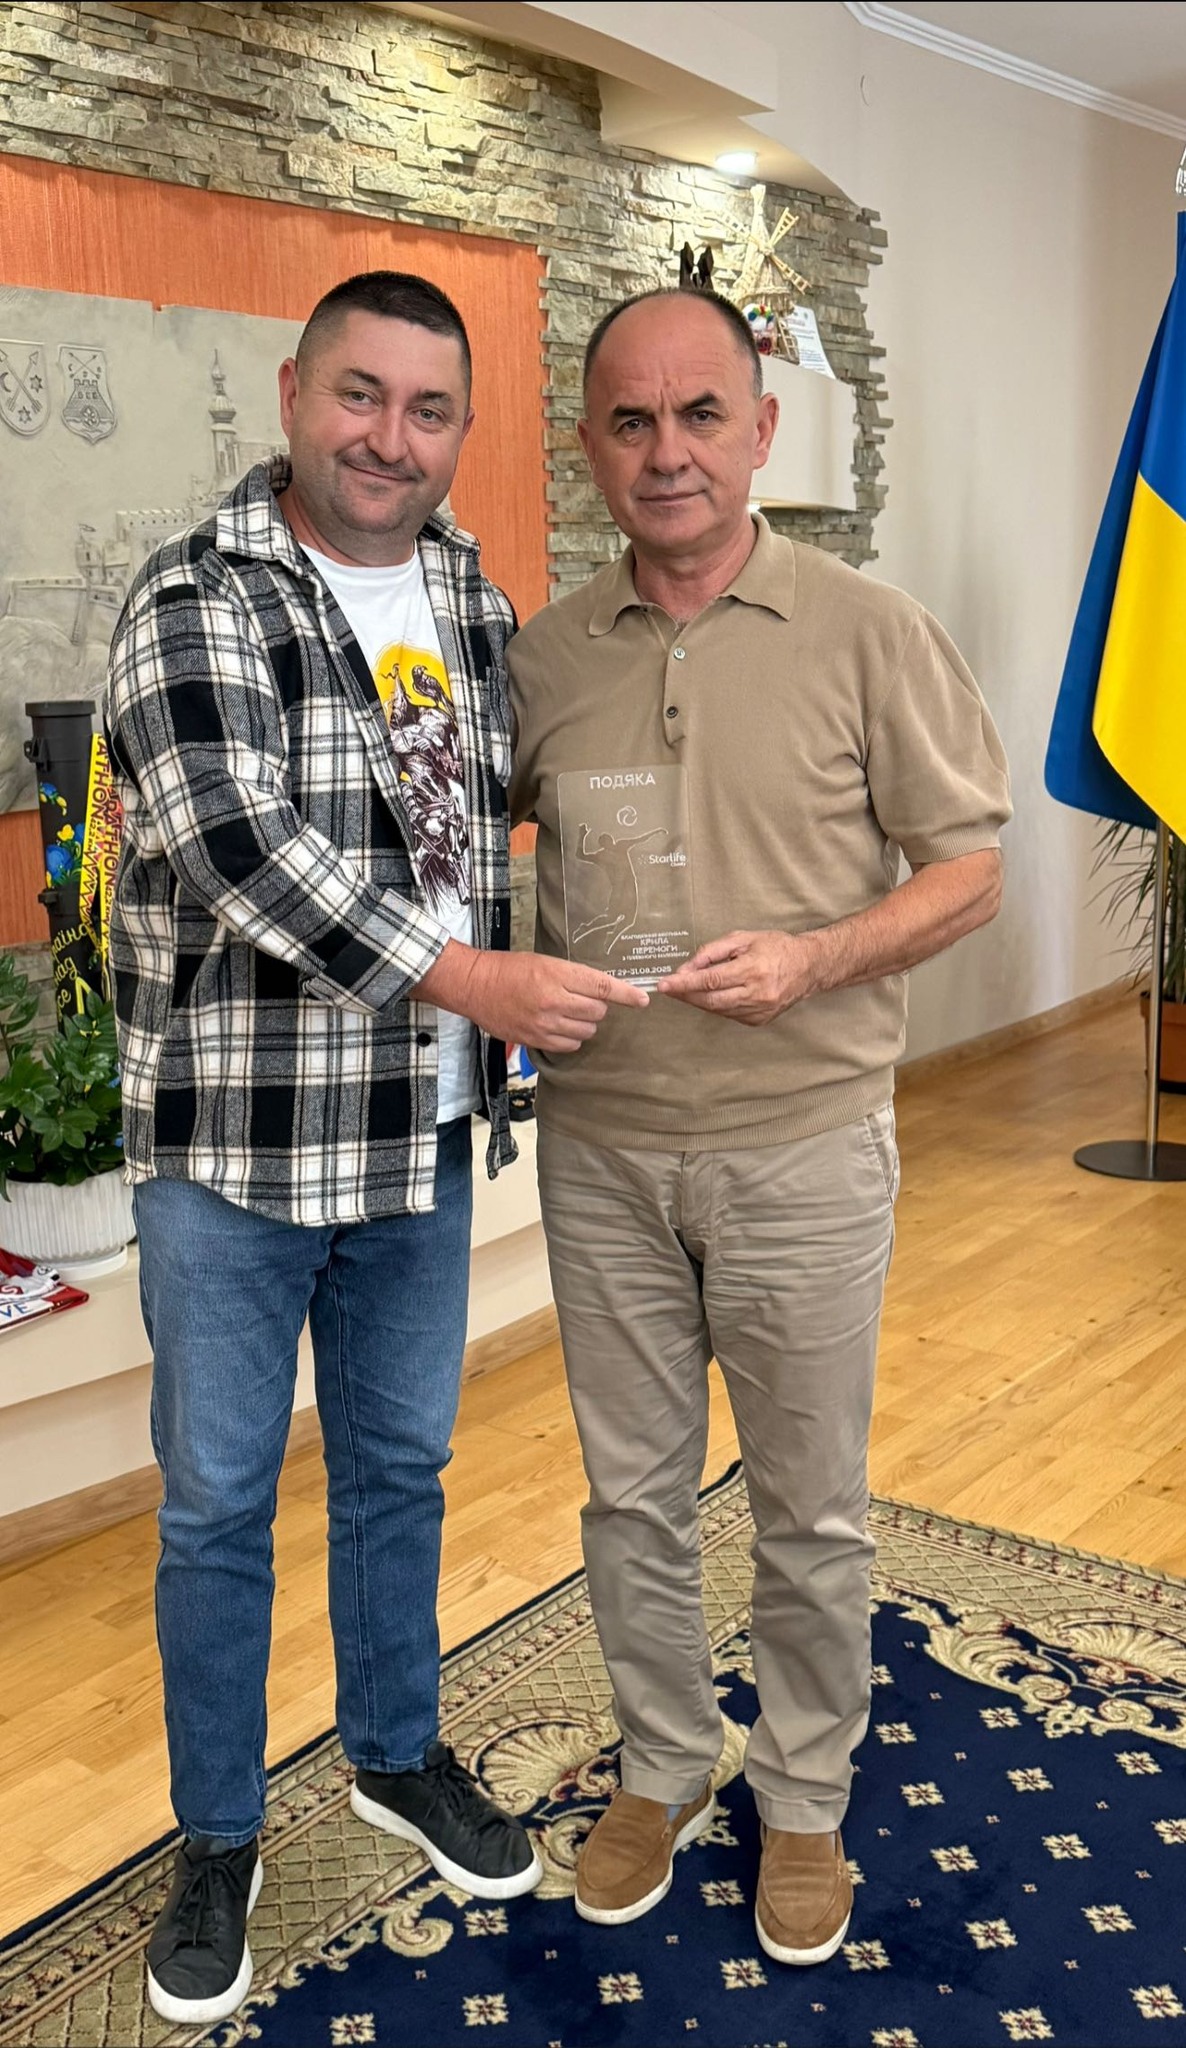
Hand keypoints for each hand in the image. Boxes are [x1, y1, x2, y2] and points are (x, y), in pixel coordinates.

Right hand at [415, 942, 648, 1052]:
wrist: (476, 985)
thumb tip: (602, 994)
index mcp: (558, 974)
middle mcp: (554, 1000)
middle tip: (581, 1000)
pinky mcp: (536, 1040)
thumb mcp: (546, 962)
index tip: (642, 1000)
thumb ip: (574, 978)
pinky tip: (559, 1027)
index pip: (602, 986)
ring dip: (584, 1024)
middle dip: (596, 1008)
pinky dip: (571, 1039)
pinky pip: (570, 1046)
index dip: (626, 995)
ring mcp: (545, 1023)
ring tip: (566, 1013)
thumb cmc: (510, 969)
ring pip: (586, 1032)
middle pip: (597, 1012)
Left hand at [657, 929, 820, 1026]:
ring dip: (699, 1000)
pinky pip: (729, 1014)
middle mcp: (757, 993)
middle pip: (711, 1000)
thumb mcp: (743, 939)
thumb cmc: (777, 947)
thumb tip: (686, 968)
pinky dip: (717, 1005)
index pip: (710, 980)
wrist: (809, 966)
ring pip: (718, 1010)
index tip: (665, 984)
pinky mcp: (760, 1020)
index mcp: (753, 969)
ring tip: (689, 989)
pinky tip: (714, 995)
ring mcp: (759, 1010)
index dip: (684, 984)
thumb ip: (712, 952)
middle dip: (686, 995)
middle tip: (670, 988)